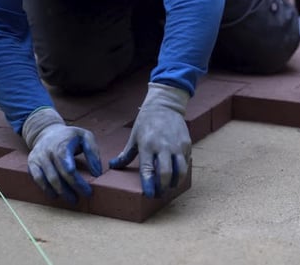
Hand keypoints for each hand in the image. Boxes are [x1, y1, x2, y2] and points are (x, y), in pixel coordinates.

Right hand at [22, 108, 101, 203]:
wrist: (47, 131)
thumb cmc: (70, 136)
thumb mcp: (86, 136)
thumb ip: (93, 152)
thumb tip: (97, 173)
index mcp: (61, 145)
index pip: (68, 167)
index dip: (77, 181)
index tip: (87, 191)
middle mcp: (47, 152)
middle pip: (58, 176)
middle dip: (70, 190)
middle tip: (81, 198)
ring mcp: (38, 158)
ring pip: (47, 179)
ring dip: (59, 192)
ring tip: (71, 199)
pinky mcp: (32, 163)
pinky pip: (37, 179)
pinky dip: (45, 189)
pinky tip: (55, 195)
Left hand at [109, 83, 190, 197]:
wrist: (165, 105)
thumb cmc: (146, 122)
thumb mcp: (134, 137)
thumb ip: (125, 155)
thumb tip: (112, 166)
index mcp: (147, 145)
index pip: (148, 170)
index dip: (149, 185)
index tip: (150, 194)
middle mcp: (163, 146)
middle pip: (166, 173)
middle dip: (163, 187)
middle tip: (159, 193)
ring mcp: (177, 145)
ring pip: (181, 171)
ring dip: (175, 182)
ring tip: (170, 186)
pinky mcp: (187, 144)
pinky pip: (186, 162)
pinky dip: (182, 171)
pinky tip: (176, 173)